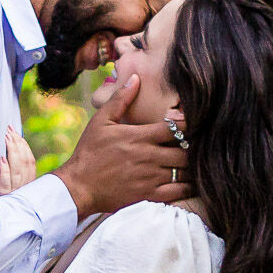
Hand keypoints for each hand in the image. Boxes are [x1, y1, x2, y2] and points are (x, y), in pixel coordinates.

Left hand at [0, 126, 37, 196]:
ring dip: (12, 152)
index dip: (23, 145)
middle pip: (24, 162)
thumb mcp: (14, 183)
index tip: (15, 131)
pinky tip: (1, 159)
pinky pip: (5, 182)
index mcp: (29, 181)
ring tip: (6, 138)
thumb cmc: (4, 196)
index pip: (29, 160)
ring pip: (16, 169)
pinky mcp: (3, 196)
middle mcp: (24, 185)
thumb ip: (16, 169)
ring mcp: (14, 191)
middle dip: (17, 144)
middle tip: (9, 130)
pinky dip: (5, 170)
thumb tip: (12, 147)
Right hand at [52, 74, 190, 215]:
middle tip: (194, 145)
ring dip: (191, 166)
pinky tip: (189, 182)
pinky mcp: (148, 194)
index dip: (187, 124)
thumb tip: (136, 77)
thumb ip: (121, 99)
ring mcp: (150, 177)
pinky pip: (177, 192)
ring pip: (184, 171)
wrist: (78, 186)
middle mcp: (148, 156)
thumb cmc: (89, 152)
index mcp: (139, 136)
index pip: (175, 127)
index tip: (190, 124)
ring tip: (193, 162)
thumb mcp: (101, 121)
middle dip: (192, 147)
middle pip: (185, 150)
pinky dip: (187, 187)